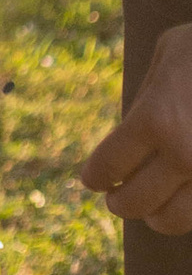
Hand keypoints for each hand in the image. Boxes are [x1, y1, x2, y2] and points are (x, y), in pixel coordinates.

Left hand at [81, 22, 191, 229]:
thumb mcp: (170, 54)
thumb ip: (147, 95)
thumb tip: (131, 128)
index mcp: (157, 118)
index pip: (110, 164)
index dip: (96, 176)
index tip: (92, 180)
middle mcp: (185, 153)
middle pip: (137, 202)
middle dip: (120, 203)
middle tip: (116, 201)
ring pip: (175, 220)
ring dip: (158, 218)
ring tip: (153, 212)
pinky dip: (191, 209)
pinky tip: (185, 197)